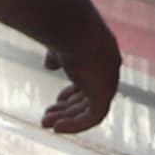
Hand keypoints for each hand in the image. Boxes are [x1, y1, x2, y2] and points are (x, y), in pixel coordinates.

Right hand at [43, 17, 123, 135]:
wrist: (73, 27)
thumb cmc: (64, 27)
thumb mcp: (59, 42)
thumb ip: (57, 56)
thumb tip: (49, 66)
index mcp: (102, 53)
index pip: (91, 78)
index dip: (75, 91)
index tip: (58, 99)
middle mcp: (109, 68)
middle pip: (89, 95)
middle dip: (68, 108)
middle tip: (47, 116)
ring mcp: (109, 82)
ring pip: (90, 108)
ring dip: (68, 118)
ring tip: (46, 123)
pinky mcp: (104, 95)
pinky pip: (92, 118)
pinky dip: (75, 125)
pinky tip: (56, 128)